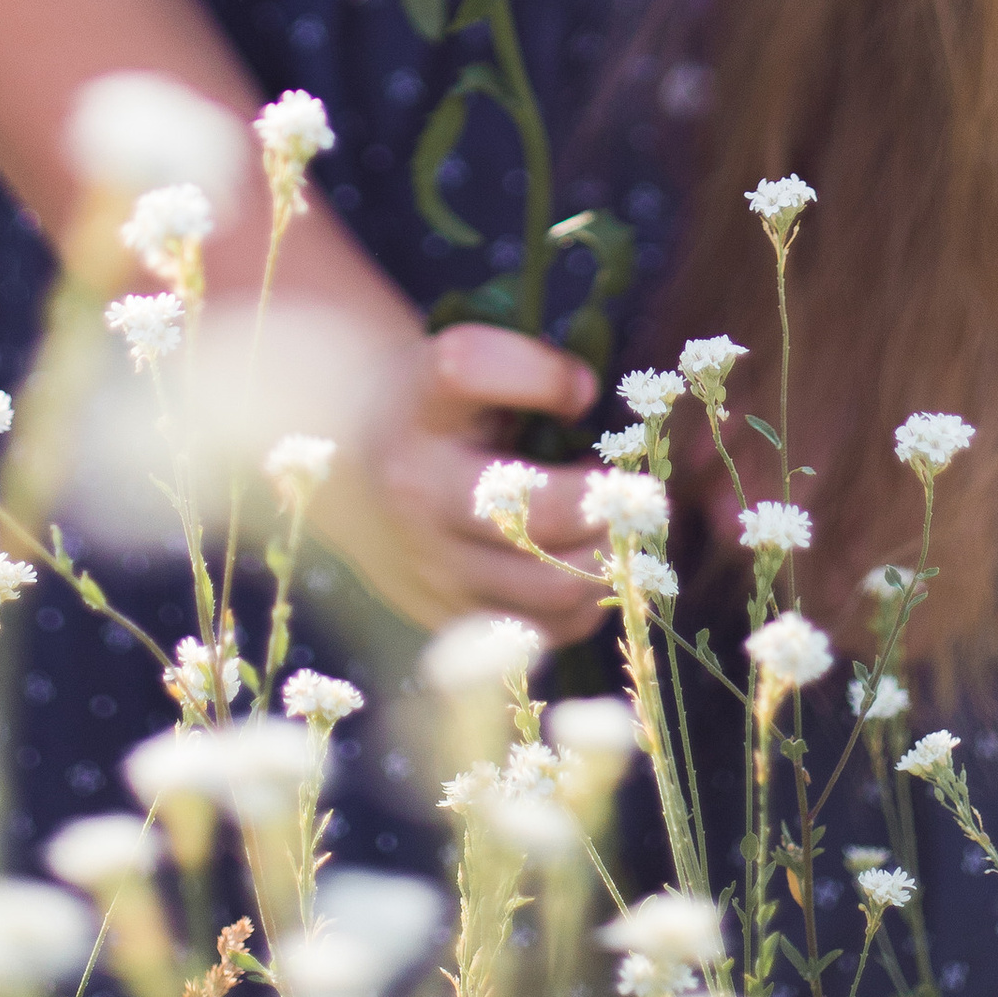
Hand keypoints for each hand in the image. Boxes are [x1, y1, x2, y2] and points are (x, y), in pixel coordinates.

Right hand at [313, 321, 609, 644]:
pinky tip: (583, 561)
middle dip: (608, 502)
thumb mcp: (470, 363)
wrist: (357, 467)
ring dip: (606, 557)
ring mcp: (428, 563)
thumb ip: (529, 368)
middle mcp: (415, 486)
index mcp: (419, 402)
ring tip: (612, 527)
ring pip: (552, 587)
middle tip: (640, 490)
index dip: (545, 375)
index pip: (471, 367)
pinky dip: (583, 601)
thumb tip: (589, 398)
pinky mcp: (445, 616)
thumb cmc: (444, 406)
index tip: (583, 391)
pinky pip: (543, 633)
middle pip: (536, 511)